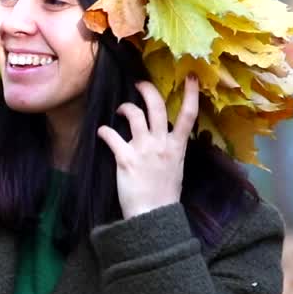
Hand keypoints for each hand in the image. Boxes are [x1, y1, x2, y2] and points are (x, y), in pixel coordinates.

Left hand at [96, 76, 199, 218]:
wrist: (152, 216)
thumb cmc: (165, 195)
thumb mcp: (176, 168)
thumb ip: (171, 149)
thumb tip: (166, 137)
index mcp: (177, 146)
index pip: (189, 115)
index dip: (191, 94)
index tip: (191, 77)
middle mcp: (162, 144)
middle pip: (157, 107)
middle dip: (147, 90)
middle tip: (139, 84)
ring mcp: (144, 150)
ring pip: (134, 115)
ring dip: (125, 108)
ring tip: (120, 111)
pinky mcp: (125, 158)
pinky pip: (112, 135)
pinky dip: (104, 131)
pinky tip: (102, 132)